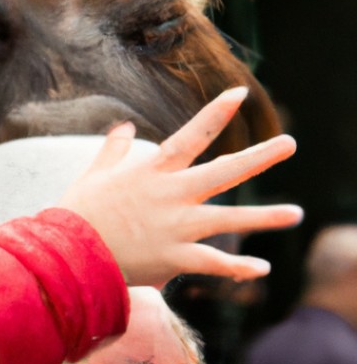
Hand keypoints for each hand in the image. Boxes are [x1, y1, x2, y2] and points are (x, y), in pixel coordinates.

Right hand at [57, 86, 302, 288]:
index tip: (239, 94)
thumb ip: (113, 151)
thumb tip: (123, 127)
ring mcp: (175, 227)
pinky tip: (262, 269)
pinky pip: (213, 263)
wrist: (67, 253)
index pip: (190, 136)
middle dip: (260, 157)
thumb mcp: (94, 176)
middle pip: (224, 172)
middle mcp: (170, 195)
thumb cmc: (77, 212)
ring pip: (229, 219)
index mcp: (151, 172)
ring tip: (295, 214)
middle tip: (290, 144)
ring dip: (264, 217)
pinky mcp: (174, 257)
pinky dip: (238, 268)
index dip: (215, 114)